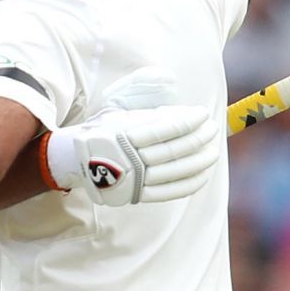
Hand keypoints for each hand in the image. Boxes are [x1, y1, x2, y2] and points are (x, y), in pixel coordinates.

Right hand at [40, 104, 219, 206]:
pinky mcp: (136, 194)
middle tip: (213, 129)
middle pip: (173, 150)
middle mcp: (129, 157)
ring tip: (213, 151)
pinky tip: (204, 173)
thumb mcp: (117, 107)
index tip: (203, 113)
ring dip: (198, 161)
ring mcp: (134, 178)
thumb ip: (144, 99)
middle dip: (198, 139)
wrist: (76, 159)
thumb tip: (176, 96)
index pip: (164, 128)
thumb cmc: (103, 129)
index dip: (188, 121)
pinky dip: (189, 183)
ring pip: (174, 171)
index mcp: (124, 133)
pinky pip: (169, 191)